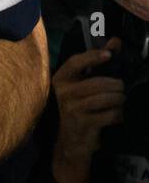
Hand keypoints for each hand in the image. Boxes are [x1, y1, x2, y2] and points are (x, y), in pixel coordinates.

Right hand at [52, 41, 123, 182]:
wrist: (71, 141)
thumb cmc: (79, 108)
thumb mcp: (84, 85)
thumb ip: (97, 62)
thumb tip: (115, 40)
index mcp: (61, 79)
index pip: (75, 62)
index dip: (93, 57)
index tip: (109, 54)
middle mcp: (63, 92)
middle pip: (99, 82)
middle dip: (117, 86)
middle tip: (120, 90)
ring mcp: (72, 108)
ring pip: (108, 98)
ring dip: (120, 101)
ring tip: (119, 103)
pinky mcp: (83, 123)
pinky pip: (111, 114)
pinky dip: (118, 115)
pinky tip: (115, 117)